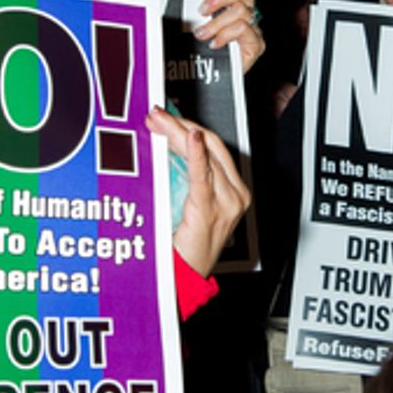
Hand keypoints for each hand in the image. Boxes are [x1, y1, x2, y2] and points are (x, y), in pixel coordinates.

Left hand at [147, 107, 250, 277]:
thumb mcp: (187, 203)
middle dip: (181, 124)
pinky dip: (196, 154)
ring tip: (158, 121)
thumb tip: (167, 146)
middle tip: (156, 113)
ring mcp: (227, 202)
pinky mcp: (211, 210)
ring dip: (177, 133)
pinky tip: (190, 137)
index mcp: (233, 190)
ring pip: (204, 154)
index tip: (166, 116)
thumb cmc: (184, 246)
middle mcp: (235, 194)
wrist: (185, 279)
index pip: (214, 146)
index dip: (189, 126)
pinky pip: (202, 176)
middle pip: (211, 144)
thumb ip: (185, 176)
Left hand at [193, 0, 264, 73]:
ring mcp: (254, 29)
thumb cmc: (205, 52)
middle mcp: (248, 13)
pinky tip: (216, 43)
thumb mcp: (197, 24)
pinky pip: (244, 29)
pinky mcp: (256, 45)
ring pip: (240, 11)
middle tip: (203, 10)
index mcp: (236, 4)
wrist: (213, 80)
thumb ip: (198, 10)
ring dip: (217, 22)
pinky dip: (226, 34)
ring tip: (203, 33)